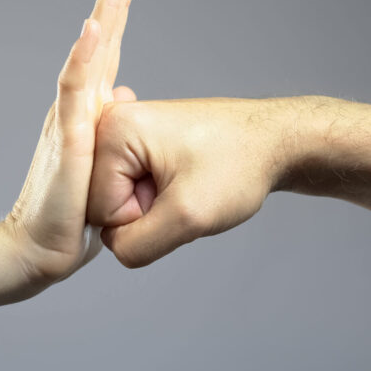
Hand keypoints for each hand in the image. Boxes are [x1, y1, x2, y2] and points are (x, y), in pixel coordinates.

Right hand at [4, 0, 135, 285]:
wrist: (39, 251)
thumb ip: (114, 125)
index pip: (108, 48)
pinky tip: (94, 30)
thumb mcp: (107, 164)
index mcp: (92, 111)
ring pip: (87, 55)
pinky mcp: (66, 141)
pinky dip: (85, 59)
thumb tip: (122, 90)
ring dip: (103, 12)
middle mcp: (77, 107)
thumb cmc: (72, 214)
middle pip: (98, 39)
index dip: (116, 9)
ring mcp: (69, 120)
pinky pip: (75, 93)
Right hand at [87, 97, 310, 267]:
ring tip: (185, 182)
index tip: (177, 193)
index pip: (97, 208)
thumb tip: (113, 248)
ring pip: (116, 199)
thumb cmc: (239, 165)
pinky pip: (128, 187)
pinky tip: (180, 179)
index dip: (139, 217)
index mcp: (112, 128)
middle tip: (182, 189)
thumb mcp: (189, 216)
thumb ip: (137, 245)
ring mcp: (121, 130)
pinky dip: (156, 195)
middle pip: (101, 202)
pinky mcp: (133, 140)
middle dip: (143, 211)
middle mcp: (107, 122)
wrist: (273, 141)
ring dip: (152, 204)